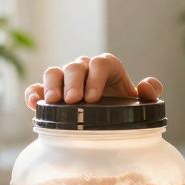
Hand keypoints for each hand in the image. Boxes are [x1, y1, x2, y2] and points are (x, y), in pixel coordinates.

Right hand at [24, 53, 163, 108]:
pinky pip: (37, 88)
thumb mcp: (139, 102)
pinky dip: (34, 93)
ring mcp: (65, 79)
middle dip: (74, 82)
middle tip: (73, 100)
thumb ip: (150, 93)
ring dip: (52, 85)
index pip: (101, 63)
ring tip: (54, 102)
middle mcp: (84, 69)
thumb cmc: (123, 107)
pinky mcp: (50, 92)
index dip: (96, 77)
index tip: (93, 98)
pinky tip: (34, 104)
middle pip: (75, 67)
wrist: (108, 120)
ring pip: (54, 72)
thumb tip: (146, 86)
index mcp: (106, 66)